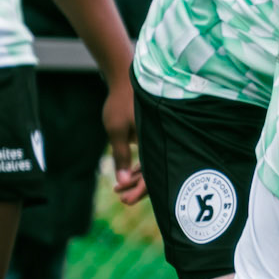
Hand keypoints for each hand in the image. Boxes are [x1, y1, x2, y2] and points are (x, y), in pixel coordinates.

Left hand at [101, 73, 145, 205]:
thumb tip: (122, 183)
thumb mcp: (116, 130)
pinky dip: (138, 167)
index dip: (140, 189)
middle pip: (154, 172)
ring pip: (151, 165)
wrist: (127, 77)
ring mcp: (158, 138)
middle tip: (122, 199)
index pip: (153, 173)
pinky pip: (150, 156)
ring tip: (118, 191)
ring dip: (136, 178)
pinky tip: (125, 177)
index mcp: (155, 139)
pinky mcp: (152, 135)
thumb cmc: (120, 102)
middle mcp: (162, 140)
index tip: (125, 200)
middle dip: (137, 188)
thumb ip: (121, 157)